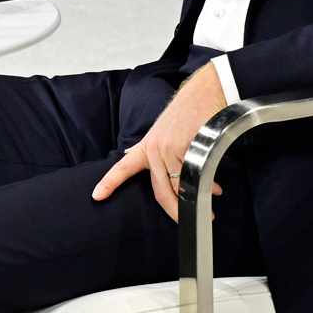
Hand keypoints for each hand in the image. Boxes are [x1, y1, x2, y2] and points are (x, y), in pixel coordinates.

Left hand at [91, 65, 228, 221]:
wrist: (203, 93)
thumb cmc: (187, 114)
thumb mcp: (164, 133)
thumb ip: (157, 153)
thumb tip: (152, 170)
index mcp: (146, 147)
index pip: (123, 167)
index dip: (109, 183)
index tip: (96, 196)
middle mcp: (153, 150)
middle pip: (160, 191)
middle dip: (174, 210)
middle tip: (185, 219)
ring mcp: (167, 150)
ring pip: (179, 186)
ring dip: (196, 196)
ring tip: (211, 196)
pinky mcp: (184, 149)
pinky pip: (194, 176)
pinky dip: (207, 184)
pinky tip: (215, 186)